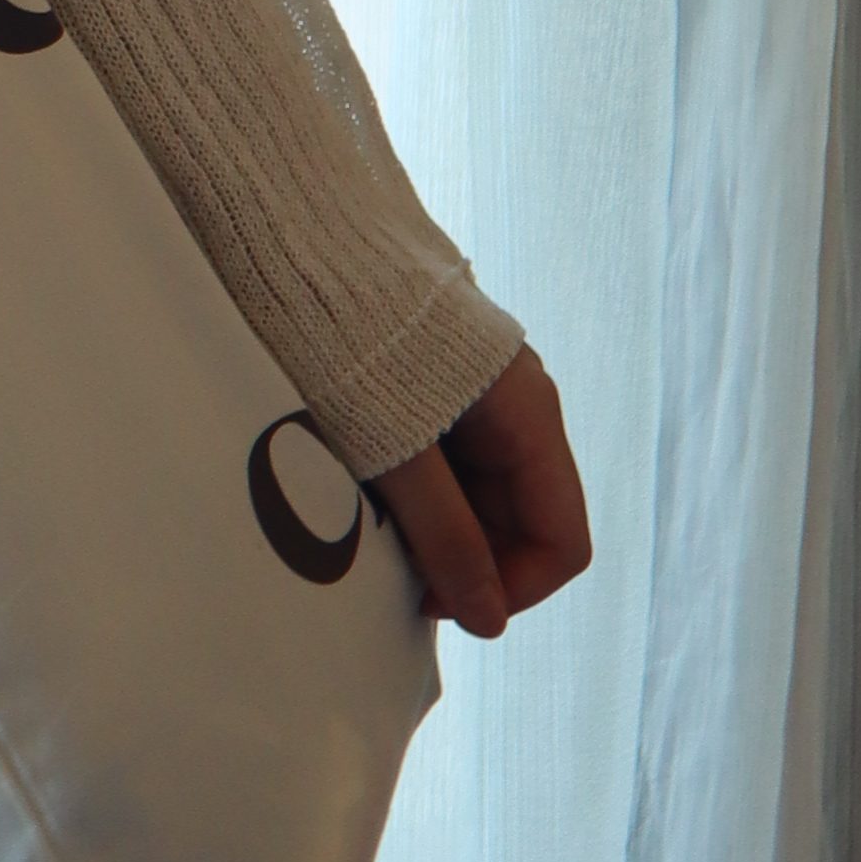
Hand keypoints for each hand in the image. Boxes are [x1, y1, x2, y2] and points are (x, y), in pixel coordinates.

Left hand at [367, 347, 590, 640]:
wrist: (298, 240)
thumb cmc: (351, 337)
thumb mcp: (399, 453)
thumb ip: (447, 536)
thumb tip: (488, 621)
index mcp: (531, 417)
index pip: (562, 542)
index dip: (508, 589)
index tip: (433, 601)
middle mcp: (518, 408)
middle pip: (519, 524)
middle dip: (464, 559)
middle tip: (387, 566)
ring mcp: (478, 398)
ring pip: (477, 499)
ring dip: (432, 527)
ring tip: (365, 522)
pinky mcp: (435, 390)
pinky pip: (443, 465)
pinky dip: (411, 492)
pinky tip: (360, 489)